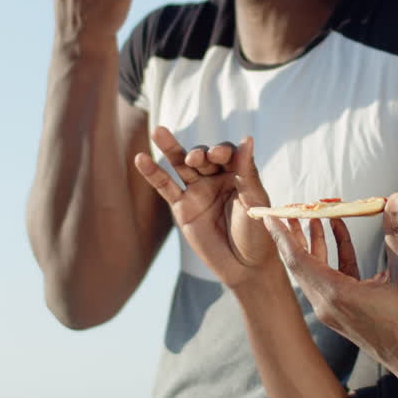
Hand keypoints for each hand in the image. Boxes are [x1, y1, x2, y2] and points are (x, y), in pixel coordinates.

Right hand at [133, 127, 279, 287]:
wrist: (244, 267)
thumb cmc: (257, 234)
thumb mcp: (254, 202)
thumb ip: (247, 172)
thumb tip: (247, 138)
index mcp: (238, 173)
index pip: (227, 154)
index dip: (222, 152)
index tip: (219, 155)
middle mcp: (216, 178)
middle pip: (202, 156)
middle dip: (199, 154)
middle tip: (198, 158)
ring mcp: (197, 191)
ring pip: (180, 165)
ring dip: (170, 148)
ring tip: (158, 131)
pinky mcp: (182, 207)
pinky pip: (166, 187)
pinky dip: (153, 173)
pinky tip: (140, 159)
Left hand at [263, 194, 397, 372]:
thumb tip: (395, 198)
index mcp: (335, 294)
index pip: (297, 259)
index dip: (283, 234)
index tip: (270, 215)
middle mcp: (326, 304)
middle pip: (299, 264)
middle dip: (294, 234)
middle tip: (289, 207)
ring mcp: (332, 310)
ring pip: (312, 271)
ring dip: (313, 244)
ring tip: (312, 215)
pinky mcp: (341, 313)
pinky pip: (328, 279)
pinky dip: (332, 256)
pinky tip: (339, 234)